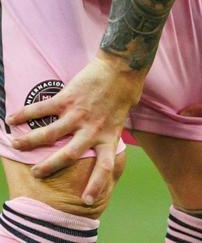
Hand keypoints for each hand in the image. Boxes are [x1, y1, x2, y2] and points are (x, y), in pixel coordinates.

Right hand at [7, 51, 144, 204]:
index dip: (95, 184)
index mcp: (109, 135)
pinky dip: (24, 114)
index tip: (86, 200)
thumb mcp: (124, 116)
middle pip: (68, 155)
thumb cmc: (126, 89)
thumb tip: (106, 134)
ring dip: (30, 142)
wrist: (123, 65)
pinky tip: (11, 119)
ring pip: (49, 135)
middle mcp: (92, 129)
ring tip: (16, 145)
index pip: (104, 166)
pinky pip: (41, 109)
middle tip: (36, 173)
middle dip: (50, 167)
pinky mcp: (67, 99)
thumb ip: (111, 128)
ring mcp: (78, 114)